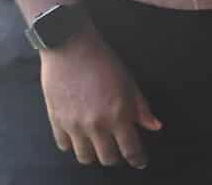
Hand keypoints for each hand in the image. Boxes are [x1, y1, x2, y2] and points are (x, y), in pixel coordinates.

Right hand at [40, 28, 161, 167]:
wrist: (70, 48)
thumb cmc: (104, 62)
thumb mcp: (129, 82)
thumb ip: (141, 108)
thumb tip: (155, 126)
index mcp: (118, 115)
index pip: (130, 149)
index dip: (137, 159)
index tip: (140, 162)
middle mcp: (96, 126)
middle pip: (107, 158)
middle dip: (116, 157)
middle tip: (119, 148)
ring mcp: (74, 126)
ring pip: (85, 157)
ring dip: (94, 154)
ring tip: (99, 144)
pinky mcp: (56, 122)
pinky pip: (64, 146)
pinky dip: (73, 145)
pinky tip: (79, 136)